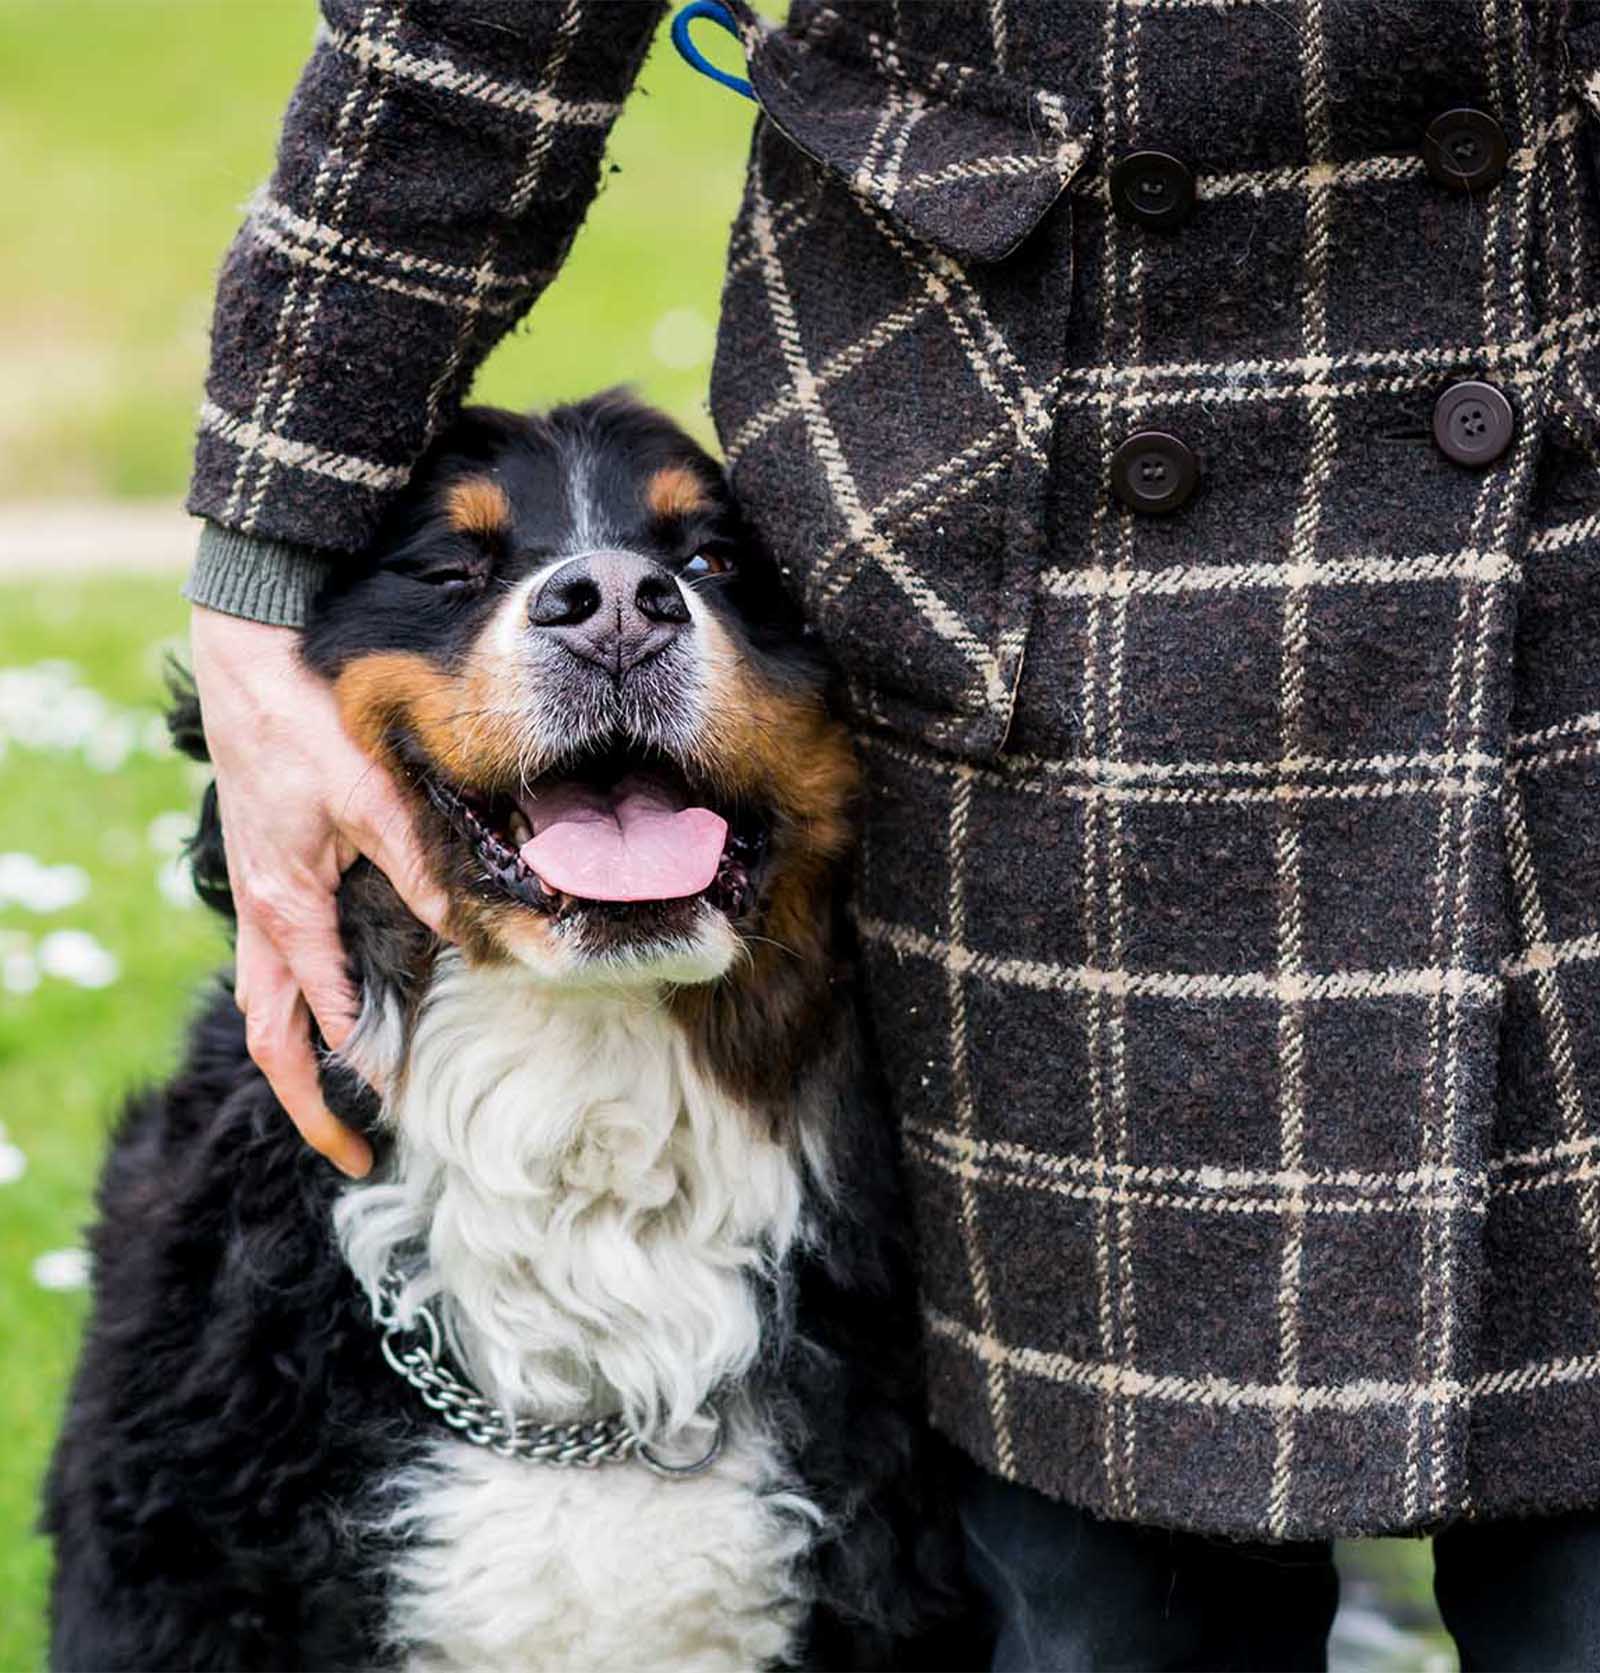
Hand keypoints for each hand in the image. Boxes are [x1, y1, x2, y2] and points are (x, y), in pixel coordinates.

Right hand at [189, 605, 448, 1175]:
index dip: (357, 1072)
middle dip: (307, 1103)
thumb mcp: (371, 797)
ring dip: (298, 1058)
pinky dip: (299, 1006)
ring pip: (265, 1004)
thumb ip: (419, 867)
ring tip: (338, 1106)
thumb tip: (472, 927)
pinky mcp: (267, 878)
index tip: (399, 1112)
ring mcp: (257, 899)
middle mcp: (261, 916)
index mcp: (284, 908)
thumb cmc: (304, 725)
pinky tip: (339, 1012)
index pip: (319, 1019)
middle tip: (354, 1156)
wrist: (248, 663)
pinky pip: (272, 964)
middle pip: (272, 1036)